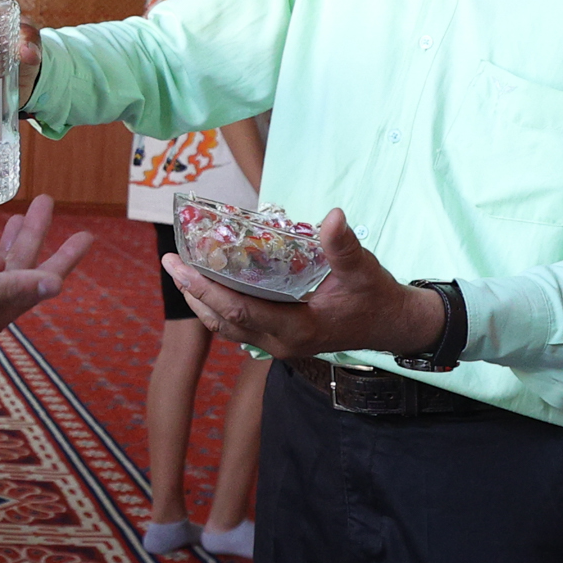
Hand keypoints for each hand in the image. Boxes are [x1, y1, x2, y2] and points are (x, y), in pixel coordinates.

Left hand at [162, 208, 442, 359]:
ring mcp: (278, 345)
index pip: (238, 310)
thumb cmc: (376, 297)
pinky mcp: (279, 340)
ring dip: (203, 301)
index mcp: (296, 329)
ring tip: (181, 272)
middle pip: (222, 321)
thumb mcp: (362, 270)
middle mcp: (280, 343)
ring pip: (227, 327)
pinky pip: (238, 326)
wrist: (392, 324)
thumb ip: (344, 246)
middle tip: (170, 261)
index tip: (179, 266)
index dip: (206, 289)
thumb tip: (333, 217)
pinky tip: (210, 284)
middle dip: (193, 292)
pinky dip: (220, 306)